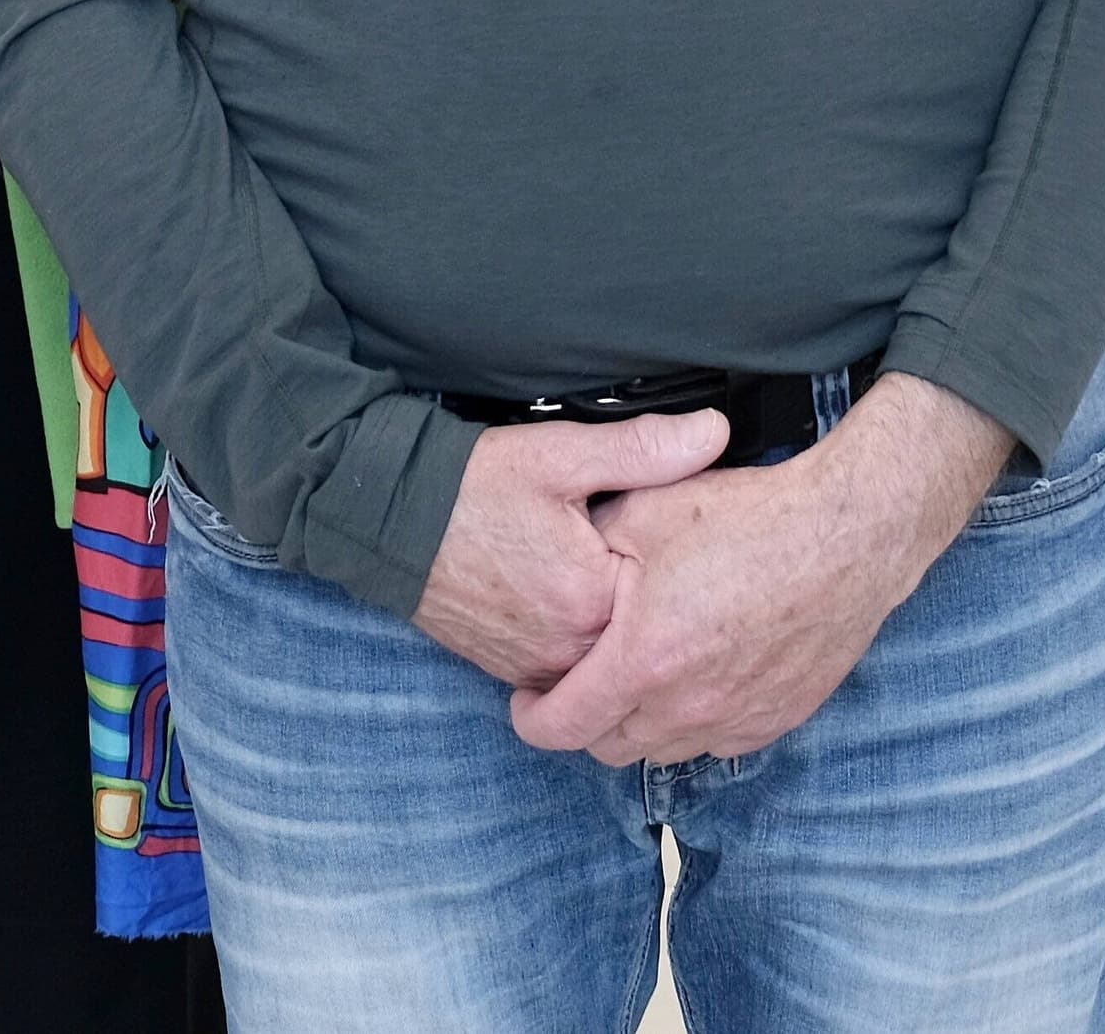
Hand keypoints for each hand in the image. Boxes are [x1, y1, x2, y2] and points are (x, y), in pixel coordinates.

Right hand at [412, 409, 727, 689]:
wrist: (389, 518)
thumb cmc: (473, 485)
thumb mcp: (562, 454)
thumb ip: (644, 450)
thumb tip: (715, 433)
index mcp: (591, 600)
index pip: (668, 593)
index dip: (675, 557)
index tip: (671, 532)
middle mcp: (566, 651)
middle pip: (639, 633)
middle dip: (648, 598)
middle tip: (633, 551)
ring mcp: (536, 668)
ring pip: (605, 658)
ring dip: (614, 625)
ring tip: (605, 576)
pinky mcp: (512, 671)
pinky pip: (568, 669)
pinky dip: (580, 639)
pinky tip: (573, 598)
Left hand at [511, 373, 1013, 767]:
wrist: (849, 534)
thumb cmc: (752, 518)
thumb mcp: (647, 512)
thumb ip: (591, 551)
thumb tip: (563, 571)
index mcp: (643, 660)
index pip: (562, 727)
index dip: (531, 718)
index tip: (528, 699)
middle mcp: (686, 707)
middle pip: (608, 747)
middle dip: (583, 720)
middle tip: (582, 681)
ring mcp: (735, 721)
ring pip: (661, 749)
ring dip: (639, 724)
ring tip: (640, 676)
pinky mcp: (775, 720)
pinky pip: (714, 743)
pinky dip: (692, 722)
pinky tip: (697, 678)